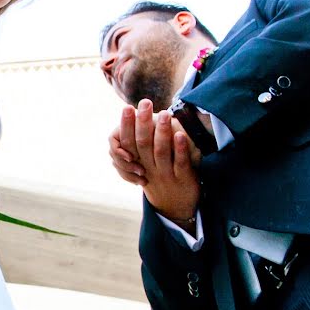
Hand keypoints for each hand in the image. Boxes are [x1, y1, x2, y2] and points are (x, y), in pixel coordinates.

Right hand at [109, 100, 200, 220]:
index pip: (126, 142)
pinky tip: (181, 134)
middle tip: (144, 102)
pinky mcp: (183, 178)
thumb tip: (134, 119)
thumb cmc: (158, 179)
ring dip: (161, 131)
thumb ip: (137, 147)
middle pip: (141, 143)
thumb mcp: (143, 166)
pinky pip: (180, 162)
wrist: (175, 207)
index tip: (128, 107)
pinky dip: (180, 148)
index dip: (126, 124)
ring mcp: (165, 174)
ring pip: (160, 151)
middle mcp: (147, 169)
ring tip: (165, 113)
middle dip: (141, 121)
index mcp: (137, 163)